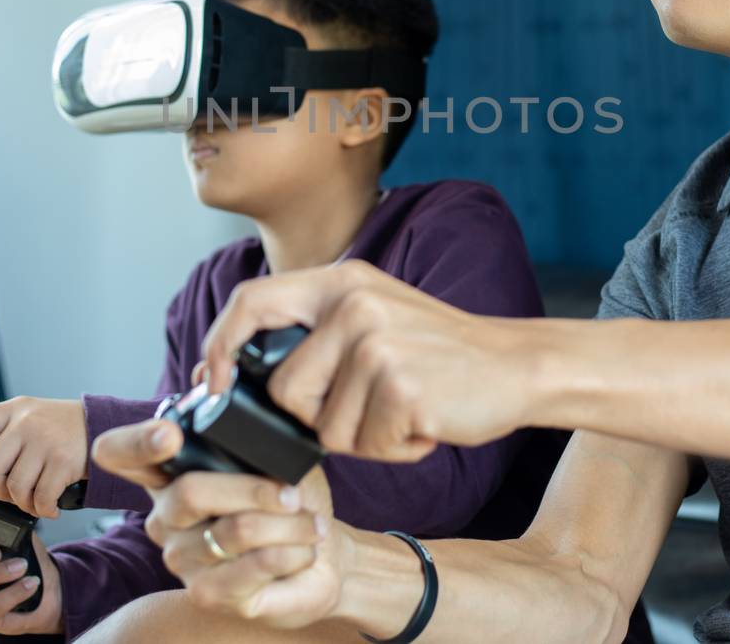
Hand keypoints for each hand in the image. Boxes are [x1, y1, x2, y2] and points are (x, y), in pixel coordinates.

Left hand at [0, 397, 86, 517]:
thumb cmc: (65, 428)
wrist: (107, 426)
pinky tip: (51, 507)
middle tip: (11, 495)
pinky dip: (43, 510)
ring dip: (24, 503)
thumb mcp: (35, 416)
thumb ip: (9, 432)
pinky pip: (40, 498)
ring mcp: (44, 441)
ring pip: (15, 488)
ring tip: (36, 501)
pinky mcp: (63, 461)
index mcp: (15, 409)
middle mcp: (26, 422)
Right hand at [91, 420, 344, 628]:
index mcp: (170, 473)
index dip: (136, 442)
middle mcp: (165, 515)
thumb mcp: (279, 448)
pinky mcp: (207, 593)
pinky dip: (290, 553)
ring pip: (233, 530)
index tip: (169, 435)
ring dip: (286, 524)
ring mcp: (182, 557)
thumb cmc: (292, 498)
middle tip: (294, 493)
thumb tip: (214, 370)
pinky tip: (306, 548)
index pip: (120, 452)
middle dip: (254, 488)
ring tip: (313, 523)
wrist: (323, 554)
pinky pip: (250, 568)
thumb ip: (247, 412)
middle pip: (191, 491)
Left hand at [201, 259, 536, 460]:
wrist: (516, 365)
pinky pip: (367, 445)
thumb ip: (318, 332)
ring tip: (403, 410)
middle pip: (286, 389)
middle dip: (319, 417)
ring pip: (326, 428)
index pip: (251, 301)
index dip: (219, 346)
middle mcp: (355, 304)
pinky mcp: (403, 388)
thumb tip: (242, 372)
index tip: (213, 384)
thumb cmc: (439, 355)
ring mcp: (379, 345)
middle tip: (369, 408)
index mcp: (342, 280)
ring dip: (363, 438)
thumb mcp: (375, 314)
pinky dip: (394, 448)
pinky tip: (422, 423)